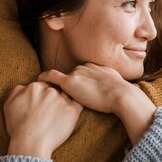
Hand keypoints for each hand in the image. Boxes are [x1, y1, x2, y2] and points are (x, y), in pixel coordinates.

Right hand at [4, 82, 82, 156]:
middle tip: (50, 111)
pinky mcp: (73, 110)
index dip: (42, 95)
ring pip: (67, 94)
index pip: (43, 85)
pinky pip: (79, 102)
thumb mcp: (9, 104)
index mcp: (35, 87)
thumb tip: (26, 86)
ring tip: (60, 113)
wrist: (30, 144)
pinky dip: (77, 104)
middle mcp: (50, 91)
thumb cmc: (18, 127)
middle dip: (53, 97)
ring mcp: (62, 100)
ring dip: (64, 101)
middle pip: (55, 89)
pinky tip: (72, 111)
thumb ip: (17, 90)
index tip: (42, 105)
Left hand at [39, 64, 156, 144]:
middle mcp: (85, 66)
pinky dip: (45, 78)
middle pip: (72, 74)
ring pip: (62, 77)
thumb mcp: (118, 84)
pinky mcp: (70, 82)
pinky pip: (51, 77)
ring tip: (48, 92)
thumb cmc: (122, 95)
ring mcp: (77, 73)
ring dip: (56, 84)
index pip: (82, 72)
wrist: (121, 95)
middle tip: (59, 93)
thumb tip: (118, 90)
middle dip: (68, 82)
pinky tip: (39, 81)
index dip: (78, 80)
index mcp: (96, 67)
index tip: (76, 87)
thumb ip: (111, 84)